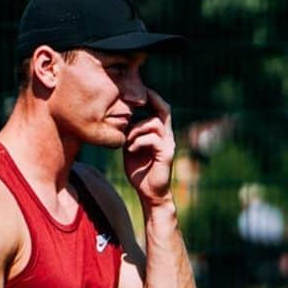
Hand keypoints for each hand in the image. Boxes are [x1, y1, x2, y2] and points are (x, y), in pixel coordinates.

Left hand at [123, 87, 174, 205]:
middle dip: (151, 100)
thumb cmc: (139, 173)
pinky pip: (153, 139)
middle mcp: (167, 136)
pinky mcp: (166, 155)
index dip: (151, 97)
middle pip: (164, 109)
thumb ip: (129, 135)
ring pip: (155, 123)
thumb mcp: (130, 150)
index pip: (160, 108)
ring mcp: (168, 145)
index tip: (137, 92)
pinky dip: (139, 141)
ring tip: (127, 140)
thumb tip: (119, 121)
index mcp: (159, 133)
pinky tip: (130, 150)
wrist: (149, 194)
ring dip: (137, 129)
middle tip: (136, 99)